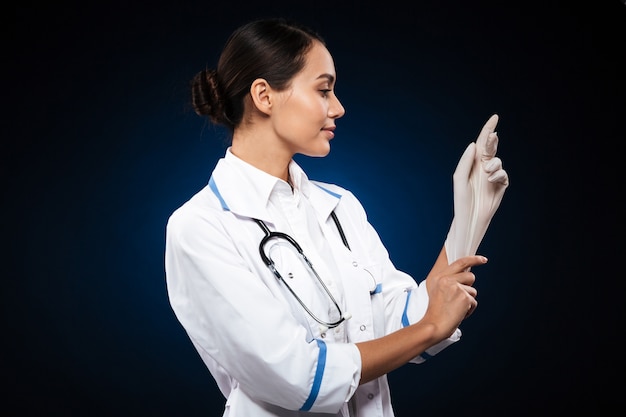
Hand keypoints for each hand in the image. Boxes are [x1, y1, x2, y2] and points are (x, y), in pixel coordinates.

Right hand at [424, 255, 486, 339]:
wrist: (433, 325)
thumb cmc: (436, 312)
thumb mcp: (437, 291)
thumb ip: (448, 281)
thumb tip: (467, 275)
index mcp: (438, 277)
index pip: (459, 262)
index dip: (473, 260)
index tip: (483, 260)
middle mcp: (446, 279)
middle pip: (470, 276)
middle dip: (469, 287)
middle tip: (460, 298)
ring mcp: (455, 287)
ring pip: (473, 291)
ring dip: (468, 301)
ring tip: (455, 308)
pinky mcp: (464, 297)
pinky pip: (474, 302)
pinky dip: (469, 310)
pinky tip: (458, 313)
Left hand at [445, 114, 508, 262]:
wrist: (471, 216)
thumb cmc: (462, 198)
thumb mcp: (459, 177)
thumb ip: (466, 160)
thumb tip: (473, 144)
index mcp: (473, 162)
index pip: (481, 143)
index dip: (488, 130)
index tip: (495, 117)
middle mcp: (483, 167)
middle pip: (491, 147)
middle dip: (492, 141)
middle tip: (492, 137)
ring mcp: (493, 175)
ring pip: (497, 161)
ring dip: (492, 165)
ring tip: (486, 173)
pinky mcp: (501, 184)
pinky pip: (503, 174)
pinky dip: (497, 175)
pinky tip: (491, 181)